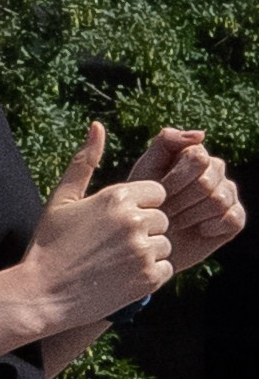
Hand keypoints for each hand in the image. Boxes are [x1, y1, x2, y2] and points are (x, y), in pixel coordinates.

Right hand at [18, 123, 173, 328]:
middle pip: (162, 219)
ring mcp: (142, 250)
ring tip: (114, 263)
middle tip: (112, 247)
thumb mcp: (62, 199)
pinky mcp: (147, 279)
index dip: (139, 207)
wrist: (40, 296)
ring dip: (147, 254)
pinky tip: (121, 279)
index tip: (115, 223)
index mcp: (118, 196)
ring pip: (165, 244)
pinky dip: (149, 276)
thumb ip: (85, 162)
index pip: (156, 193)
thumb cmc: (48, 246)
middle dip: (144, 231)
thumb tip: (98, 125)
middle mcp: (135, 220)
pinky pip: (165, 269)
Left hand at [128, 127, 245, 275]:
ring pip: (219, 200)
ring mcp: (228, 194)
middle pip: (207, 183)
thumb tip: (202, 134)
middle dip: (179, 202)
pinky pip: (233, 218)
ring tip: (176, 221)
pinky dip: (212, 228)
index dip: (175, 181)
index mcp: (196, 155)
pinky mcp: (235, 218)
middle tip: (165, 212)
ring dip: (191, 216)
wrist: (147, 244)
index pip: (197, 159)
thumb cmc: (143, 204)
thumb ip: (165, 142)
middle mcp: (216, 171)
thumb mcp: (146, 170)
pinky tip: (198, 231)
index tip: (159, 194)